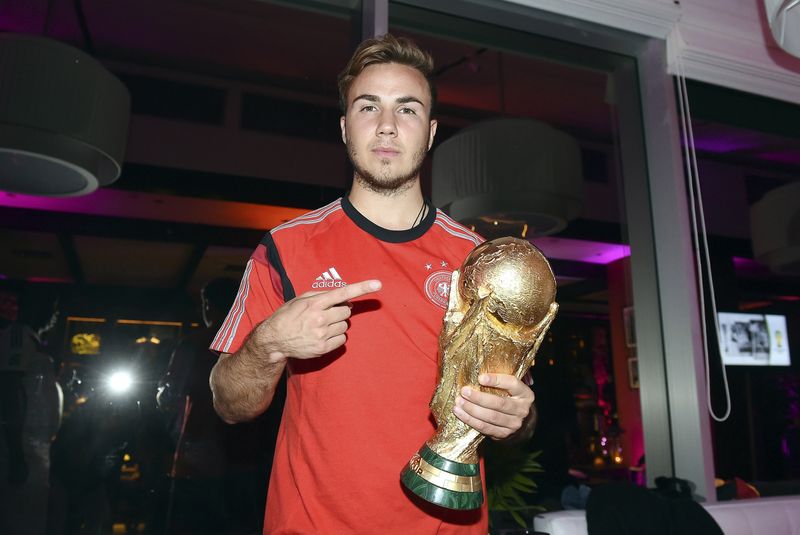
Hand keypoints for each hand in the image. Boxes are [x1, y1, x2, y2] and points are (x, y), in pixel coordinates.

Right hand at [256, 279, 381, 362]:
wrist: (274, 339)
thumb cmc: (288, 315)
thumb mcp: (301, 299)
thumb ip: (323, 295)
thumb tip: (346, 298)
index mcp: (314, 303)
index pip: (342, 293)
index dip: (362, 288)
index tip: (378, 284)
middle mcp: (320, 318)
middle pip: (346, 311)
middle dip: (340, 311)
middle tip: (326, 314)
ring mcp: (322, 334)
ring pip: (345, 326)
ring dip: (338, 324)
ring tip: (321, 326)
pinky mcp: (323, 348)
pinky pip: (342, 340)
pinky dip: (337, 337)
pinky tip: (323, 336)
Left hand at [452, 373, 535, 440]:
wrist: (520, 422)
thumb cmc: (511, 398)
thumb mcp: (512, 387)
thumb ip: (502, 378)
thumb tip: (480, 365)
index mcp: (525, 394)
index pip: (513, 384)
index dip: (497, 380)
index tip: (480, 377)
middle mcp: (522, 409)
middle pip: (499, 403)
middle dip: (479, 398)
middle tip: (464, 391)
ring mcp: (514, 424)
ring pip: (491, 417)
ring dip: (472, 410)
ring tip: (458, 402)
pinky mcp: (503, 434)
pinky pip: (485, 427)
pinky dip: (470, 420)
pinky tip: (459, 413)